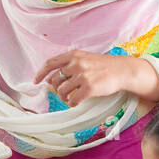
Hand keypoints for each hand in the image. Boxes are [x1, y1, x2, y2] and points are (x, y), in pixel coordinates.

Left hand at [34, 51, 154, 105]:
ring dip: (64, 97)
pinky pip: (73, 100)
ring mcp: (83, 75)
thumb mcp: (84, 59)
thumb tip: (49, 80)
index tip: (36, 81)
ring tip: (70, 98)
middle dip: (57, 89)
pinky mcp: (89, 87)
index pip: (50, 63)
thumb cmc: (102, 66)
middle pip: (56, 80)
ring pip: (62, 91)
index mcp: (74, 55)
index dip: (41, 73)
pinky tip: (76, 102)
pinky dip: (72, 103)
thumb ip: (67, 65)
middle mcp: (77, 63)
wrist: (122, 70)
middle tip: (64, 93)